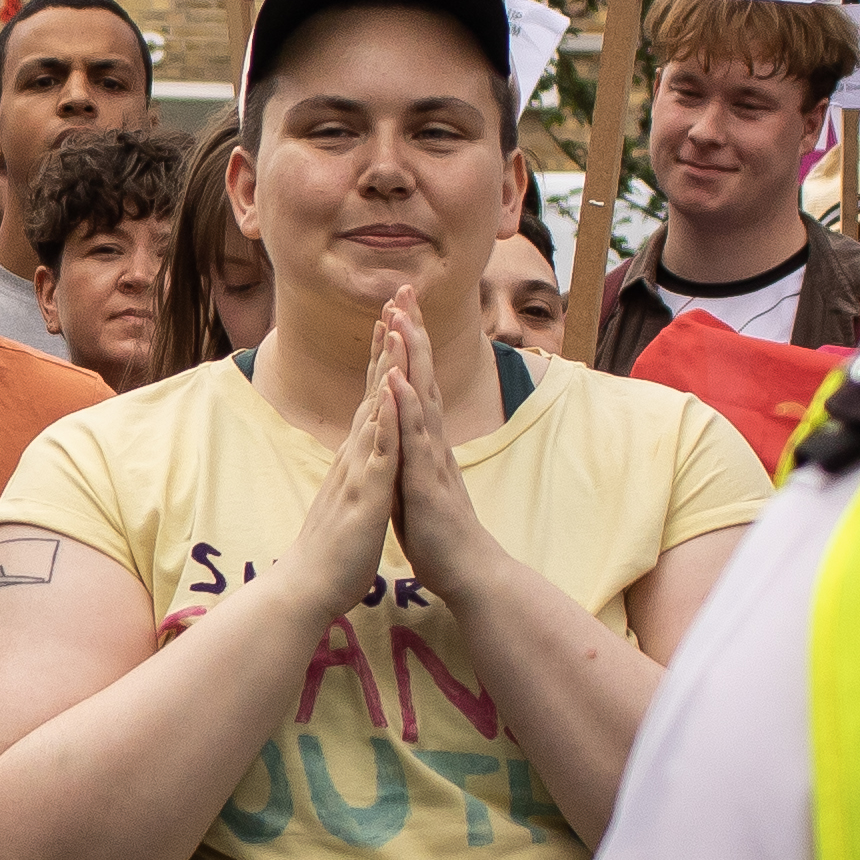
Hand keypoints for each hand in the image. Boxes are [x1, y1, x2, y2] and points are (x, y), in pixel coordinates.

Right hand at [270, 322, 409, 620]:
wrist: (309, 587)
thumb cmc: (331, 551)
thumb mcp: (349, 501)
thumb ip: (354, 475)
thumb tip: (356, 460)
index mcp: (357, 457)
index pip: (373, 398)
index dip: (384, 359)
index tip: (393, 321)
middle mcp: (354, 453)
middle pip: (372, 388)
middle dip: (385, 342)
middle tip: (395, 298)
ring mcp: (358, 468)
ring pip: (374, 407)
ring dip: (385, 365)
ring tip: (394, 325)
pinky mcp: (366, 491)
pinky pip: (378, 447)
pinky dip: (386, 416)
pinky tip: (392, 389)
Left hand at [377, 291, 504, 606]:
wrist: (465, 570)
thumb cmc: (439, 530)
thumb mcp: (415, 480)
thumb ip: (410, 452)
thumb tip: (400, 432)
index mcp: (425, 440)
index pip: (413, 381)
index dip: (405, 345)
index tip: (394, 307)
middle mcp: (432, 440)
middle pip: (421, 375)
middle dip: (410, 331)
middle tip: (402, 289)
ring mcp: (432, 457)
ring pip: (420, 397)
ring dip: (409, 357)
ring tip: (397, 318)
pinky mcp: (427, 480)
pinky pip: (415, 439)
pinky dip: (405, 407)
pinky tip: (396, 381)